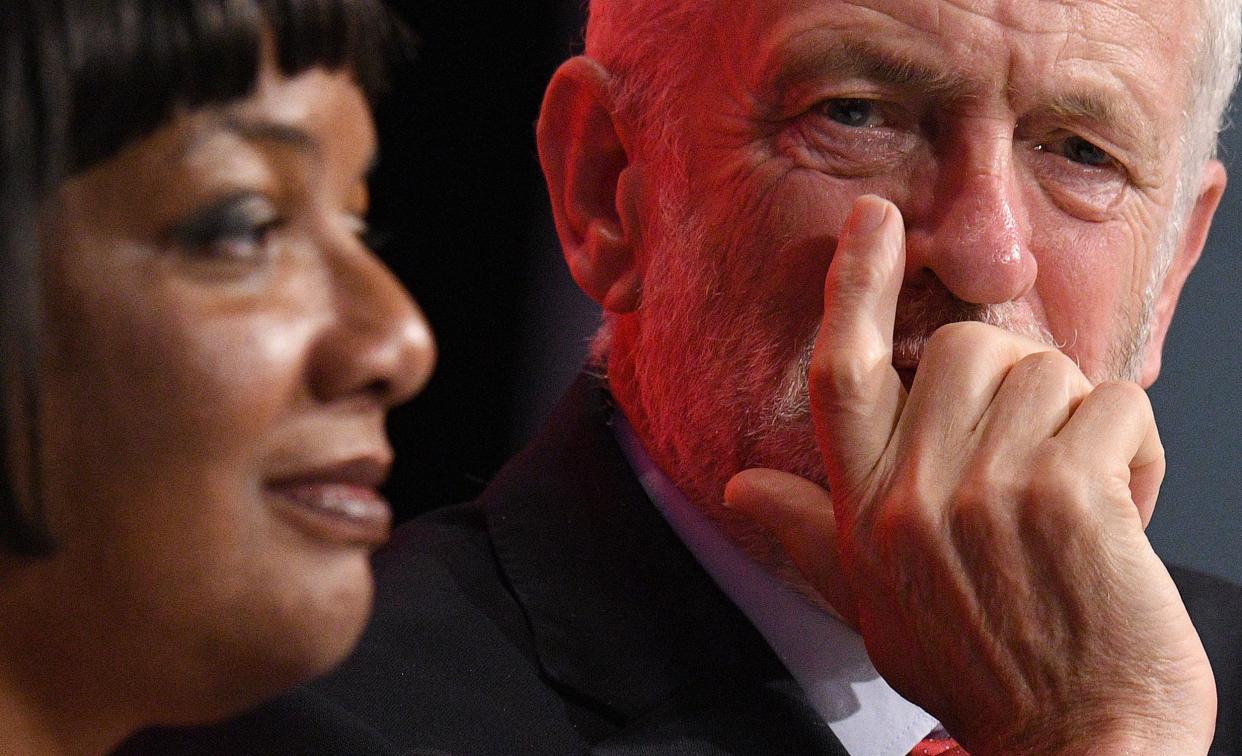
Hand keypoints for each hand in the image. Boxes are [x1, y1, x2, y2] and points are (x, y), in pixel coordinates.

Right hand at [725, 195, 1215, 753]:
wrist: (1077, 743)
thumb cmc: (981, 669)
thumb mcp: (873, 603)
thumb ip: (807, 535)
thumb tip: (737, 491)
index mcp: (867, 510)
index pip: (842, 375)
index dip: (854, 288)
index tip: (875, 221)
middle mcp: (915, 493)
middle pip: (962, 348)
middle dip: (1015, 381)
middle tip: (1037, 451)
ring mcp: (990, 492)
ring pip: (1046, 370)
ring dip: (1080, 422)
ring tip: (1084, 495)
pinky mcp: (1070, 496)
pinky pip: (1116, 404)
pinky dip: (1138, 448)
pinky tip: (1127, 509)